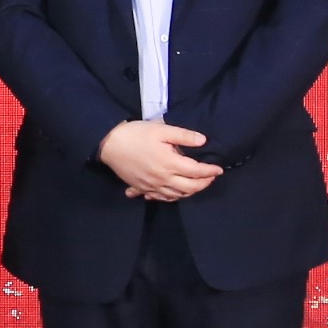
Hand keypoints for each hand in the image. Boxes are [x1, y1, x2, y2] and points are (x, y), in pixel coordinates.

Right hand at [99, 121, 223, 201]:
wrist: (108, 144)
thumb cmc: (135, 134)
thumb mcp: (160, 129)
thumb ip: (183, 135)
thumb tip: (203, 141)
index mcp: (170, 163)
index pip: (197, 171)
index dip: (210, 171)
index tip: (219, 169)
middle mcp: (163, 179)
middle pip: (190, 188)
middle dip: (204, 184)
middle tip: (211, 178)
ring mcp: (152, 186)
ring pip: (176, 196)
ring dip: (190, 192)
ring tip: (196, 185)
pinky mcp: (142, 188)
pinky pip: (160, 198)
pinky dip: (171, 198)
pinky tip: (173, 194)